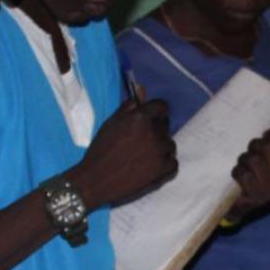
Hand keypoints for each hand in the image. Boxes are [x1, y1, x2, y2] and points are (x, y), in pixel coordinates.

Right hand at [73, 89, 176, 209]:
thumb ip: (129, 106)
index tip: (149, 119)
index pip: (162, 106)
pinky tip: (148, 167)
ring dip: (160, 148)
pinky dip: (164, 164)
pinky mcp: (164, 170)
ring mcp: (161, 153)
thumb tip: (142, 90)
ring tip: (142, 156)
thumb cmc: (101, 149)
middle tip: (139, 142)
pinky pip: (173, 162)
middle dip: (155, 130)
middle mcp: (154, 133)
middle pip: (165, 126)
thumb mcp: (112, 122)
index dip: (155, 112)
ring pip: (169, 145)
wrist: (97, 179)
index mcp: (141, 118)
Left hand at [226, 126, 269, 217]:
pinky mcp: (255, 194)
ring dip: (244, 159)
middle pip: (267, 147)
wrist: (249, 203)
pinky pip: (242, 172)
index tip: (267, 134)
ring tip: (246, 165)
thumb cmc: (264, 175)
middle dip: (255, 145)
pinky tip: (241, 176)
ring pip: (252, 158)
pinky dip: (237, 171)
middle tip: (253, 151)